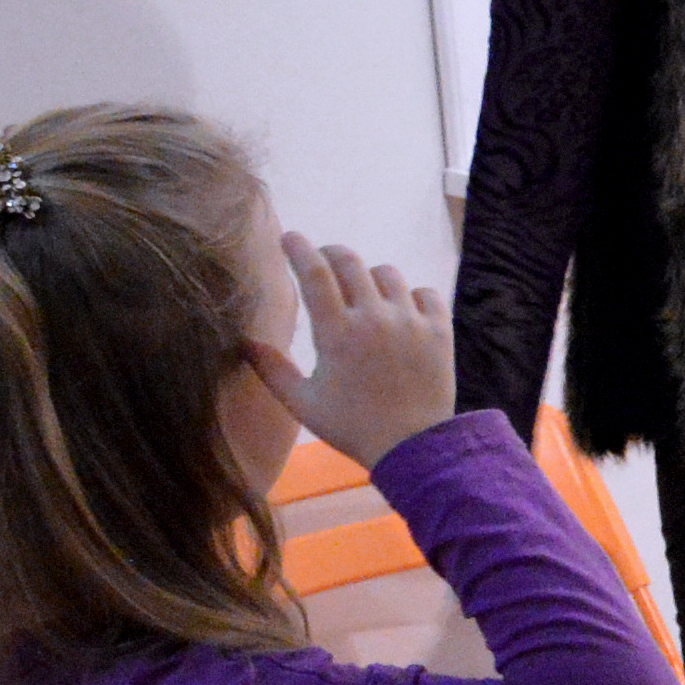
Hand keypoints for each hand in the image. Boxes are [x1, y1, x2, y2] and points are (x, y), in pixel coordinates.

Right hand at [244, 235, 454, 466]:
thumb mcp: (303, 403)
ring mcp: (410, 321)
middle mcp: (374, 318)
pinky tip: (400, 311)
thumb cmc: (352, 427)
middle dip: (330, 254)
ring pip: (387, 274)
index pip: (313, 273)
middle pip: (349, 262)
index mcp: (336, 334)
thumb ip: (272, 369)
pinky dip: (410, 296)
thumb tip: (244, 341)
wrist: (413, 448)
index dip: (298, 248)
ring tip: (363, 294)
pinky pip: (424, 293)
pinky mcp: (439, 330)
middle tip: (322, 261)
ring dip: (370, 277)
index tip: (288, 236)